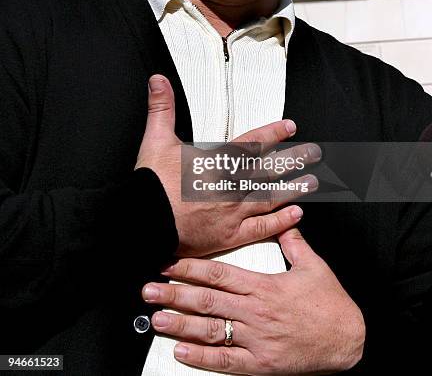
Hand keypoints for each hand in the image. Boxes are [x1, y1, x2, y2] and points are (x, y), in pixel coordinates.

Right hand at [135, 74, 318, 256]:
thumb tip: (158, 79)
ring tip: (312, 181)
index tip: (291, 127)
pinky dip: (281, 221)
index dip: (273, 133)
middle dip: (294, 159)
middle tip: (314, 153)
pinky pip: (262, 228)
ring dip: (294, 188)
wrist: (143, 222)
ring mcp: (233, 212)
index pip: (252, 142)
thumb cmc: (151, 183)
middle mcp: (231, 184)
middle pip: (269, 169)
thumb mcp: (155, 140)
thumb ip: (162, 108)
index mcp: (217, 161)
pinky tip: (296, 214)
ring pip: (271, 197)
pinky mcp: (229, 236)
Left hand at [143, 228, 364, 374]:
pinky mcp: (261, 364)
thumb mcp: (314, 267)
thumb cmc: (330, 304)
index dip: (190, 268)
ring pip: (211, 330)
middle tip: (148, 290)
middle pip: (207, 301)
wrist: (349, 340)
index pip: (218, 274)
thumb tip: (286, 221)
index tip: (168, 264)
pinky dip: (202, 358)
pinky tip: (181, 353)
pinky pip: (227, 361)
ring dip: (180, 325)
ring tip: (156, 319)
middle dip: (174, 294)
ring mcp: (256, 339)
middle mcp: (255, 312)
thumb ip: (294, 243)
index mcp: (264, 286)